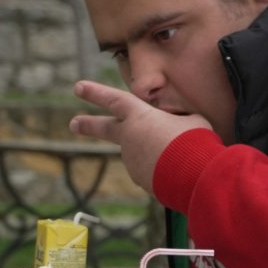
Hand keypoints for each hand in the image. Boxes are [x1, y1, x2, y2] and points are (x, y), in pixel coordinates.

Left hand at [69, 80, 212, 193]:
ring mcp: (132, 160)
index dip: (96, 93)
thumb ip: (179, 119)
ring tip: (183, 154)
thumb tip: (175, 126)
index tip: (78, 87)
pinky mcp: (141, 179)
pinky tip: (181, 169)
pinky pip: (153, 170)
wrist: (194, 174)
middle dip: (88, 124)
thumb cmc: (194, 141)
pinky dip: (164, 168)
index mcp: (140, 116)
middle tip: (73, 124)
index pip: (114, 100)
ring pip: (143, 152)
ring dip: (159, 153)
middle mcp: (129, 137)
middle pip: (104, 128)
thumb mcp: (192, 120)